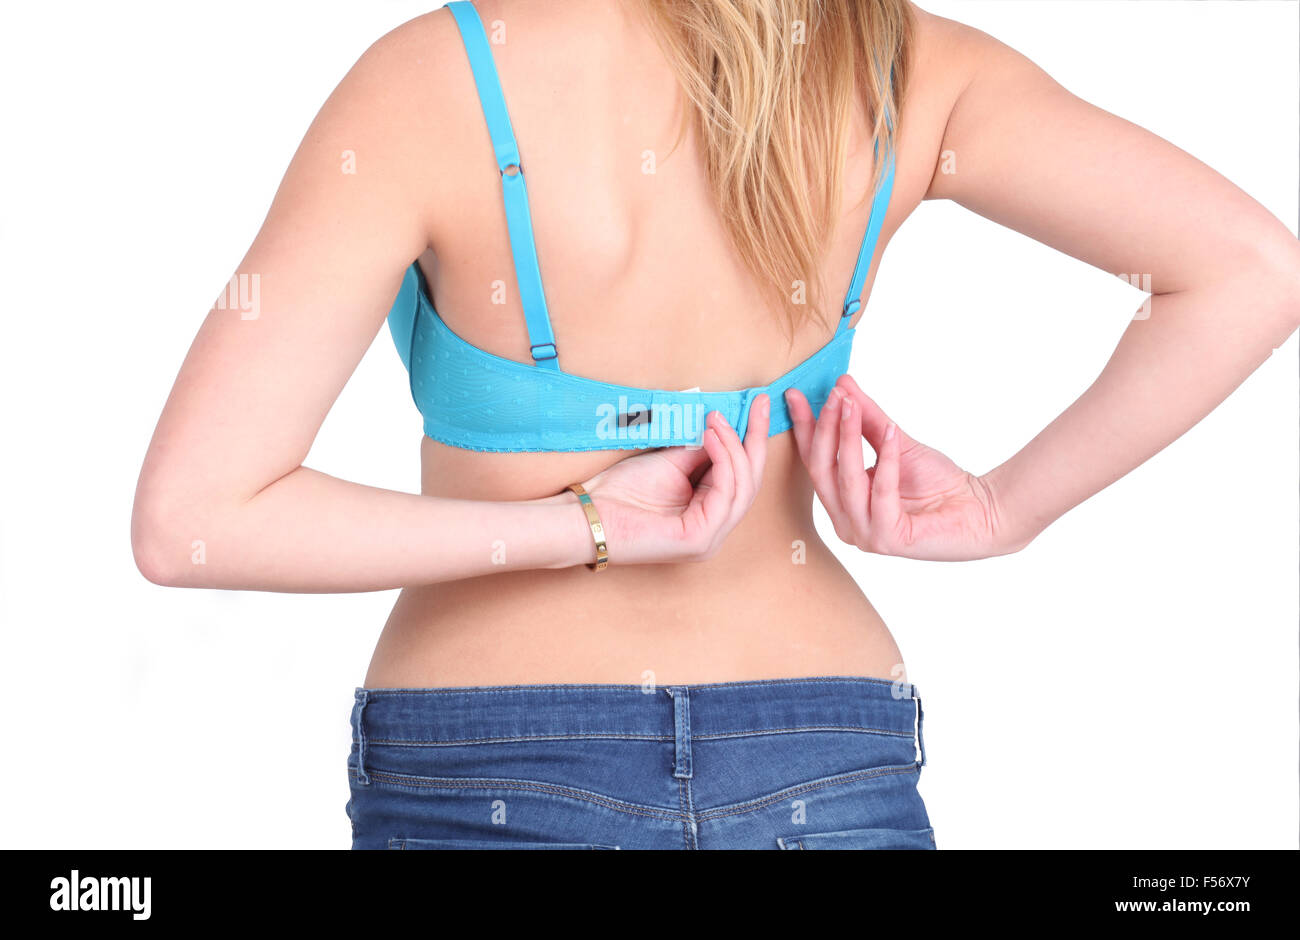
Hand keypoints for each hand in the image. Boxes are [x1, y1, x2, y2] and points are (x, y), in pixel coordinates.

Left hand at [580, 395, 769, 565]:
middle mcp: (715, 529)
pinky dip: (723, 462)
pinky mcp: (700, 540)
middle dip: (755, 439)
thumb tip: (726, 425)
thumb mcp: (671, 462)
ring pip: (743, 487)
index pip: (744, 475)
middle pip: (751, 482)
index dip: (753, 438)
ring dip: (734, 447)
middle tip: (758, 404)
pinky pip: (725, 495)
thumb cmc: (622, 492)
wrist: (590, 514)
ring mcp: (710, 538)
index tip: (759, 403)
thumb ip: (702, 450)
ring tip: (717, 421)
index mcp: (709, 513)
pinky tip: (711, 439)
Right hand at [786, 375, 1020, 559]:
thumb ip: (867, 418)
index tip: (796, 394)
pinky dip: (886, 459)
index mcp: (841, 503)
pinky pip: (880, 492)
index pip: (815, 460)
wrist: (979, 510)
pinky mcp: (888, 539)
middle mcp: (846, 522)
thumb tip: (843, 385)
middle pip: (822, 470)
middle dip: (824, 428)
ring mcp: (864, 535)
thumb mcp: (895, 442)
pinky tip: (893, 432)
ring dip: (848, 438)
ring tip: (852, 405)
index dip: (805, 426)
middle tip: (832, 395)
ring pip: (845, 479)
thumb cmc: (937, 484)